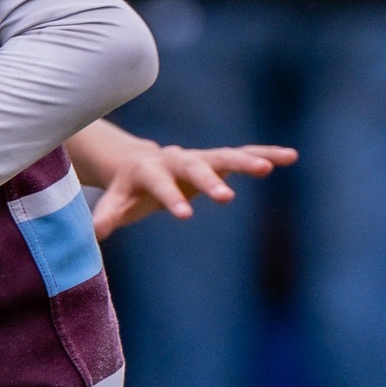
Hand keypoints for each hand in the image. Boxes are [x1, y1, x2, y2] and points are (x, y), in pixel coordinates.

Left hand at [91, 141, 296, 239]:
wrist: (136, 163)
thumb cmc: (126, 189)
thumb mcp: (115, 201)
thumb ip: (108, 215)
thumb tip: (95, 233)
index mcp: (148, 170)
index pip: (160, 185)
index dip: (171, 198)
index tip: (186, 216)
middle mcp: (175, 159)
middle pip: (195, 167)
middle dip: (210, 181)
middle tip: (227, 198)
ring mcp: (198, 157)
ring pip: (224, 155)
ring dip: (246, 160)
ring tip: (271, 167)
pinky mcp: (216, 159)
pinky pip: (243, 154)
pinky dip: (265, 153)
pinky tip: (290, 156)